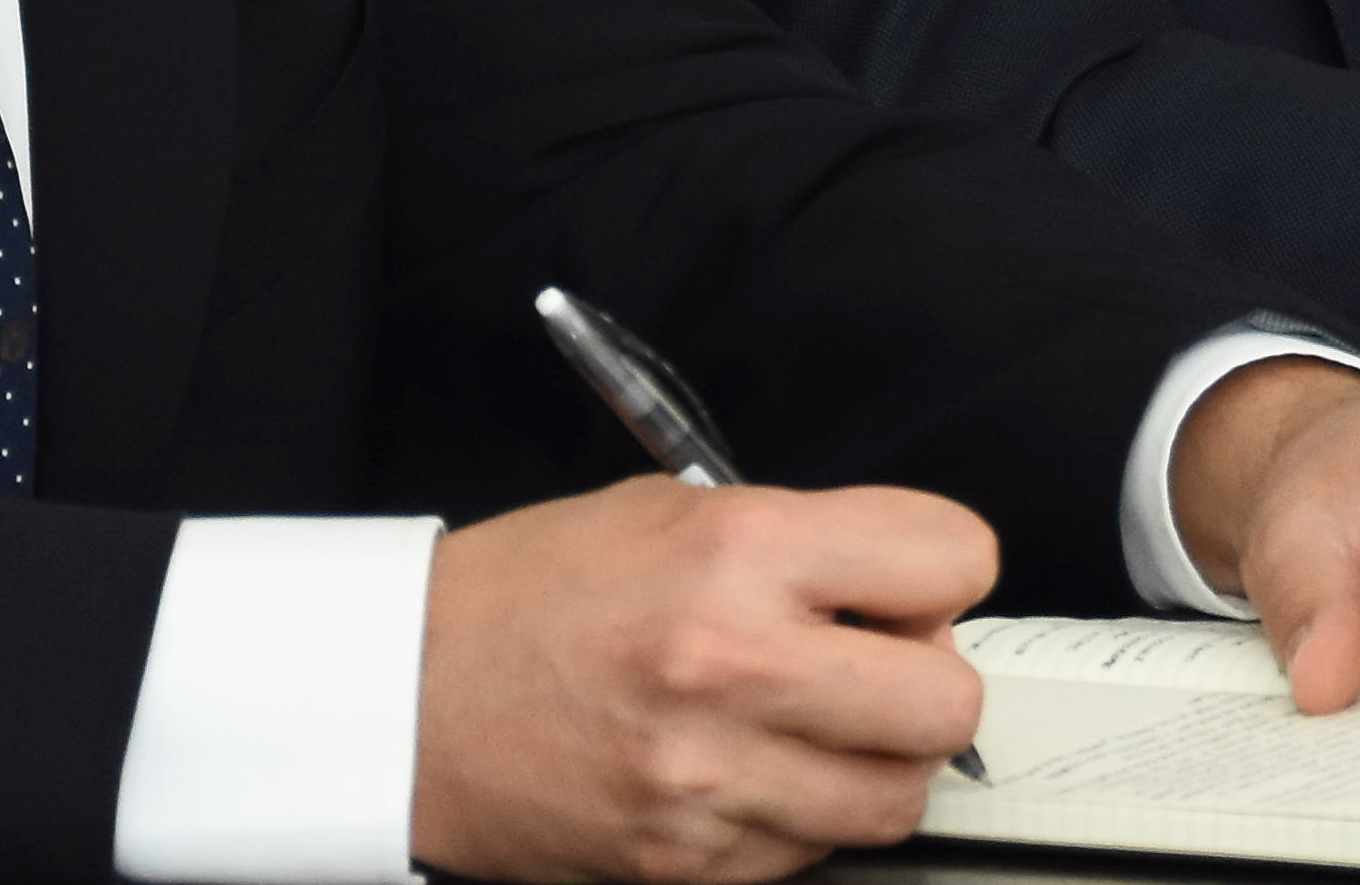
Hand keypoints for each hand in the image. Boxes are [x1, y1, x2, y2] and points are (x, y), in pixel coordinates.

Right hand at [409, 475, 992, 883]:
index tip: (909, 583)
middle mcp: (734, 663)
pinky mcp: (685, 863)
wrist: (406, 696)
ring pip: (897, 800)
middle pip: (949, 701)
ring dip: (875, 765)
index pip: (953, 558)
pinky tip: (748, 773)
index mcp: (740, 551)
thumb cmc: (531, 596)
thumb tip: (906, 586)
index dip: (942, 570)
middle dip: (927, 680)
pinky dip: (800, 821)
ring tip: (815, 728)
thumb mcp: (672, 509)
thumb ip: (803, 541)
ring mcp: (710, 778)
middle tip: (876, 665)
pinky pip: (812, 856)